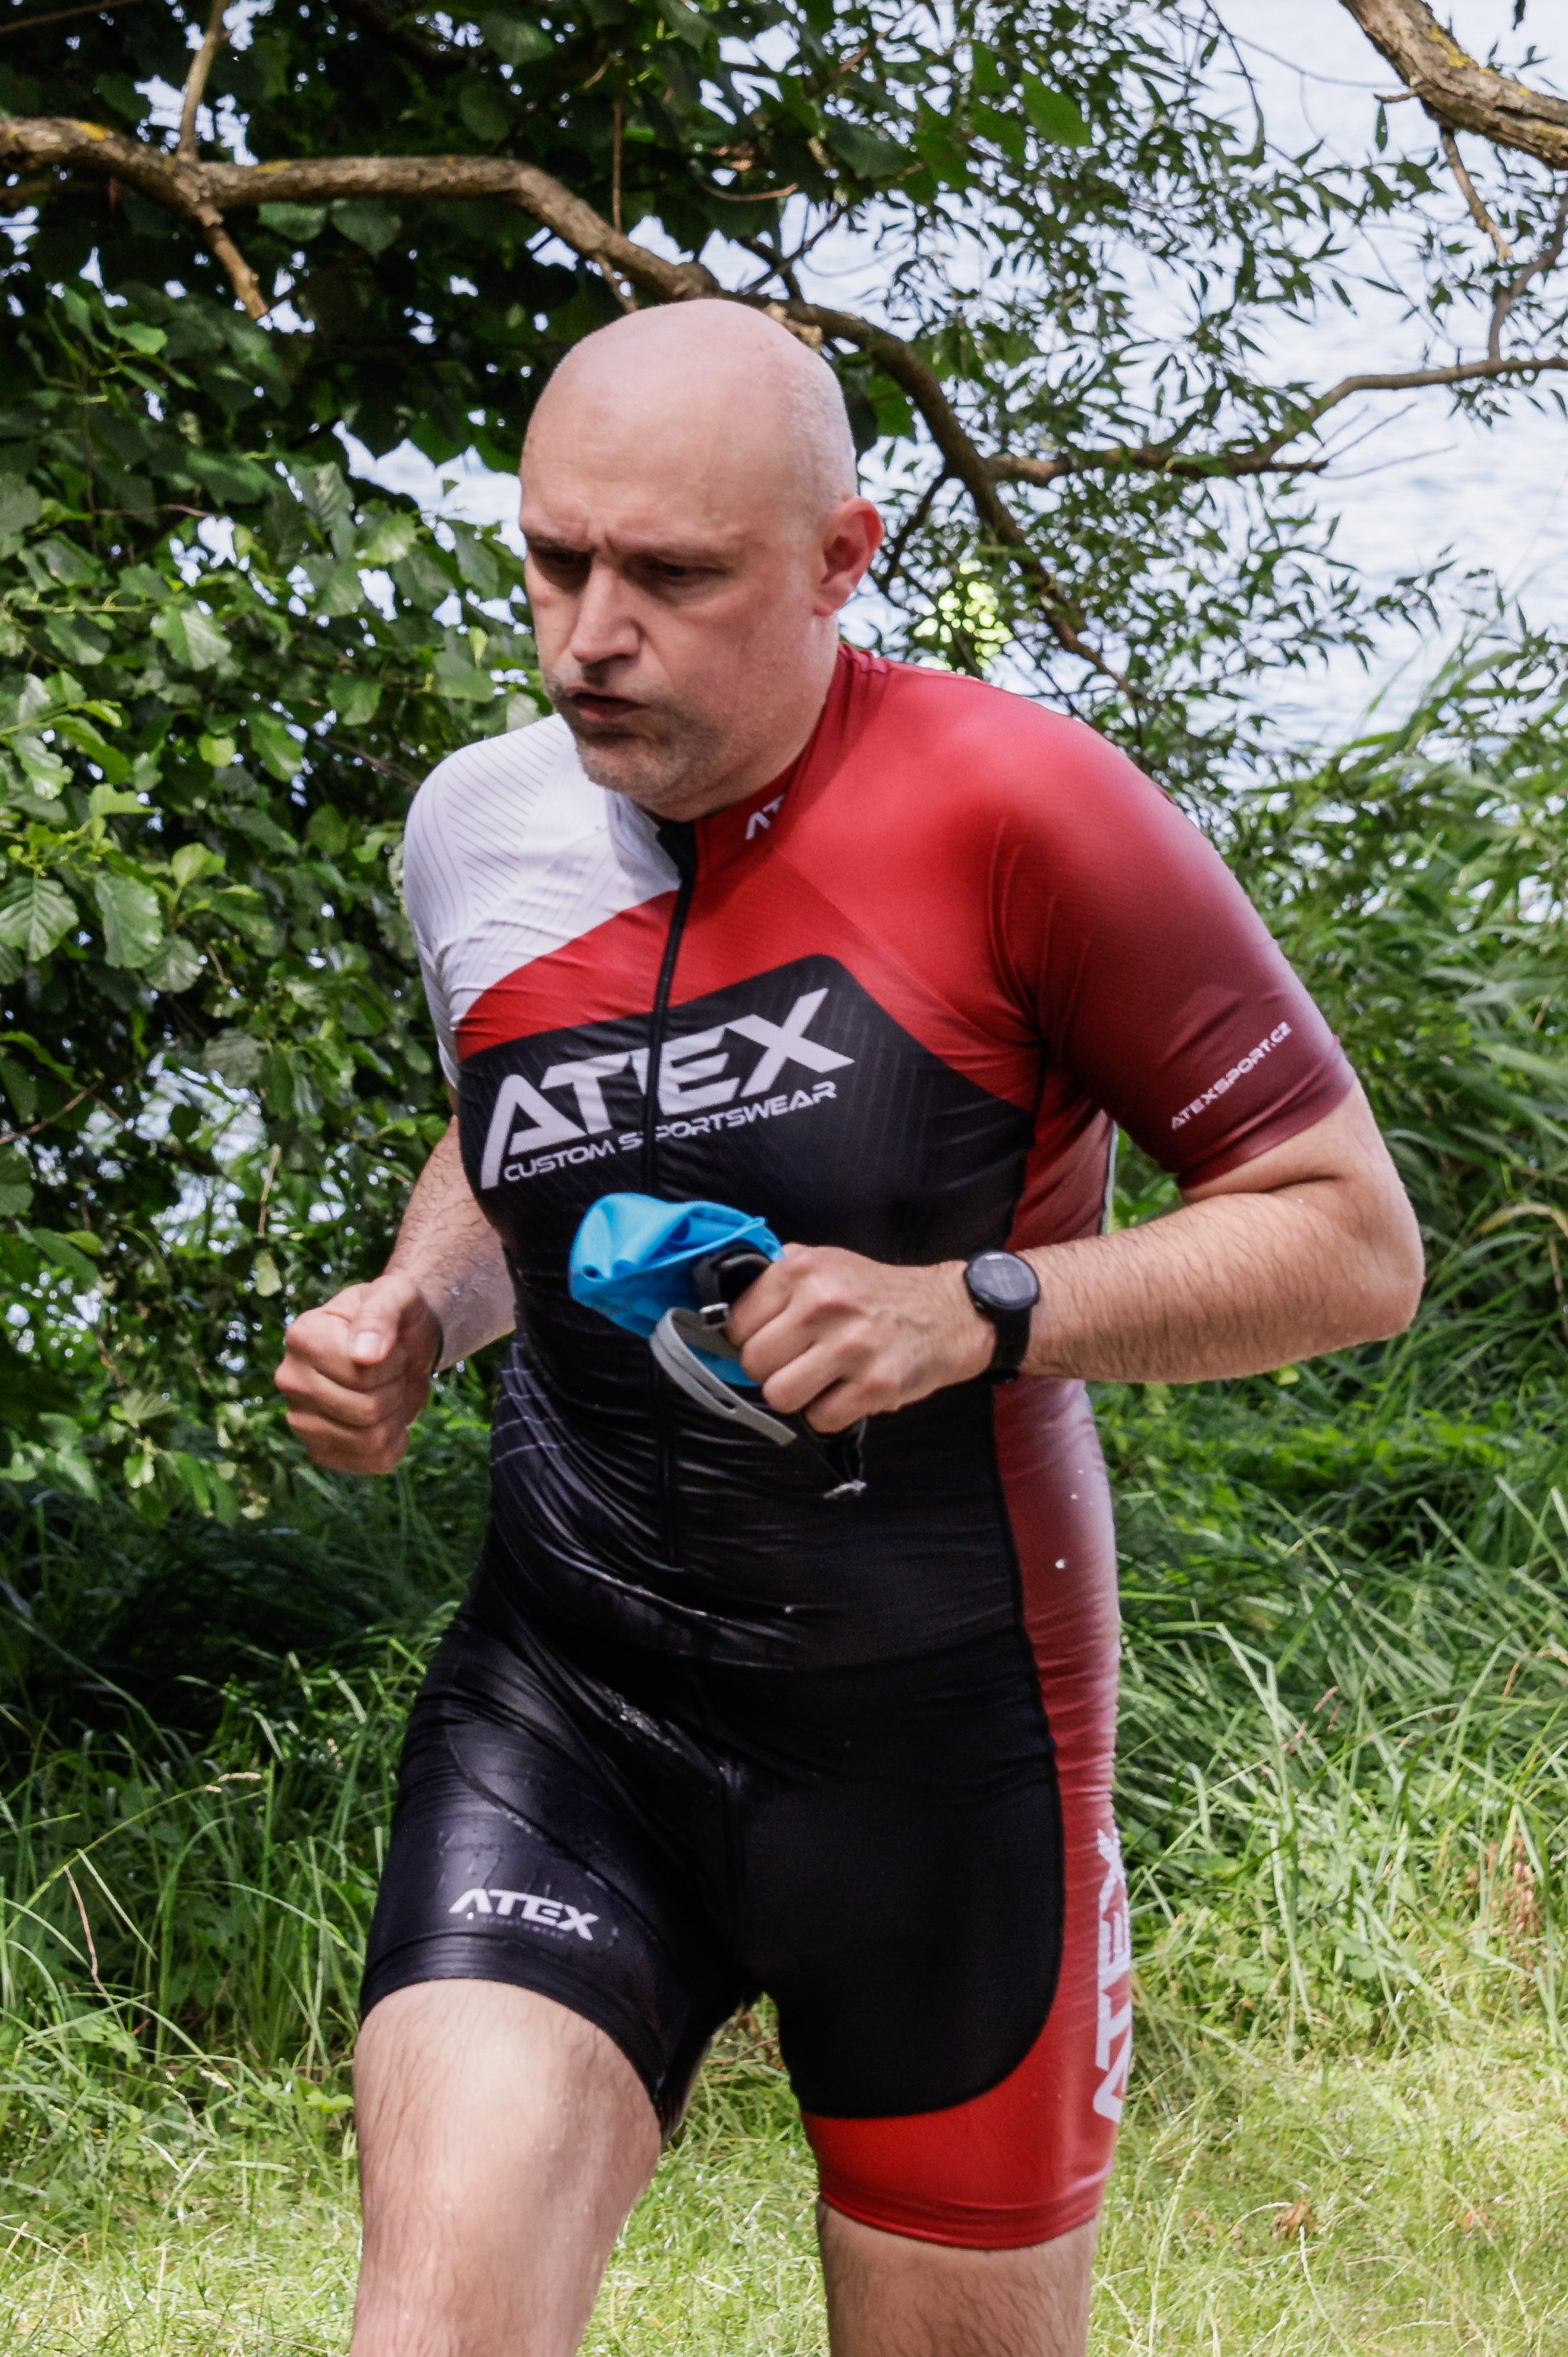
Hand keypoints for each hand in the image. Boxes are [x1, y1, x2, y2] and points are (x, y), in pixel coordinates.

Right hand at [273, 1271, 442, 1473]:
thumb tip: (364, 1356)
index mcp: (302, 1336)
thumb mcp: (397, 1295)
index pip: (364, 1373)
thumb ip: (381, 1315)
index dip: (394, 1362)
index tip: (389, 1345)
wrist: (400, 1343)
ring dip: (396, 1415)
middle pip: (367, 1409)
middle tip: (392, 1369)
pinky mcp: (320, 1450)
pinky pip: (372, 1461)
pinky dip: (395, 1442)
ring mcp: (300, 1419)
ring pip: (371, 1439)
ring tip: (387, 1389)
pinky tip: (387, 1418)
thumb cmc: (396, 1315)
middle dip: (396, 1388)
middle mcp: (290, 1380)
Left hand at [727, 1245, 993, 1432]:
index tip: (775, 1339)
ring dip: (798, 1395)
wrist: (948, 1312)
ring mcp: (850, 1346)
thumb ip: (777, 1281)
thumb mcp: (825, 1264)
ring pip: (780, 1395)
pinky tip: (848, 1390)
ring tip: (822, 1378)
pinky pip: (820, 1419)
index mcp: (803, 1269)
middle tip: (801, 1361)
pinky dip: (830, 1413)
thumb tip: (721, 1315)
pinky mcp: (874, 1385)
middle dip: (773, 1369)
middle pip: (754, 1363)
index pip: (737, 1323)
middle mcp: (823, 1304)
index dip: (751, 1338)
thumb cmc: (877, 1294)